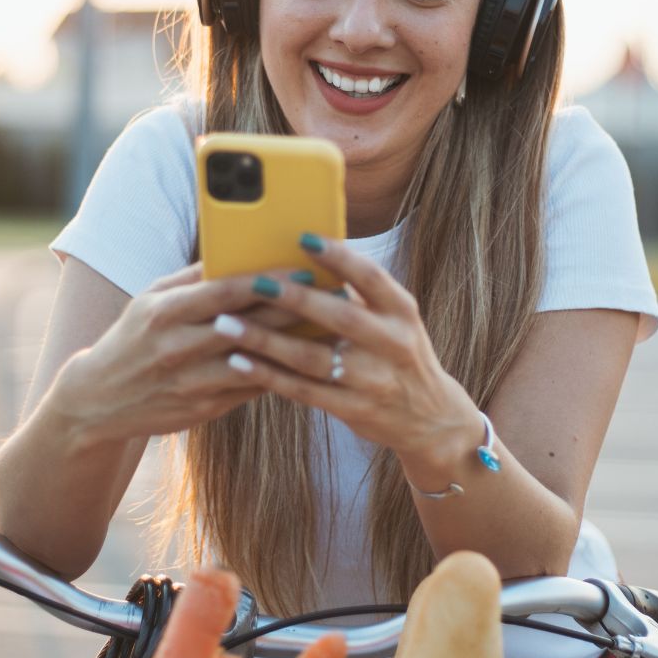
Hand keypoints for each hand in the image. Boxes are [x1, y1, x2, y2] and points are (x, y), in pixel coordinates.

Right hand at [58, 264, 310, 445]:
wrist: (98, 401)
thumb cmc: (134, 337)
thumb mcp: (151, 299)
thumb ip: (193, 278)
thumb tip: (238, 250)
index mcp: (163, 312)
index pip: (225, 291)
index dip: (269, 279)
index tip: (306, 267)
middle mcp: (176, 347)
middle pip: (248, 325)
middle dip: (295, 307)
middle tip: (333, 293)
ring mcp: (191, 382)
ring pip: (256, 361)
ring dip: (296, 344)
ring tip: (331, 327)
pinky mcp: (203, 410)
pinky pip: (251, 388)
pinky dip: (281, 371)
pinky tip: (308, 358)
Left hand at [208, 238, 485, 486]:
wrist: (431, 419)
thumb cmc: (398, 353)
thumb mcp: (396, 319)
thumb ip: (360, 293)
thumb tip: (305, 252)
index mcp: (402, 311)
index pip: (370, 277)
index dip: (338, 257)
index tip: (302, 237)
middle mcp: (391, 343)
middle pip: (338, 316)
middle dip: (293, 299)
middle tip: (252, 282)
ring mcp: (372, 380)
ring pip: (310, 357)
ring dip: (265, 339)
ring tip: (226, 323)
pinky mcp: (352, 409)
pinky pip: (302, 390)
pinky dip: (267, 375)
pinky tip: (238, 361)